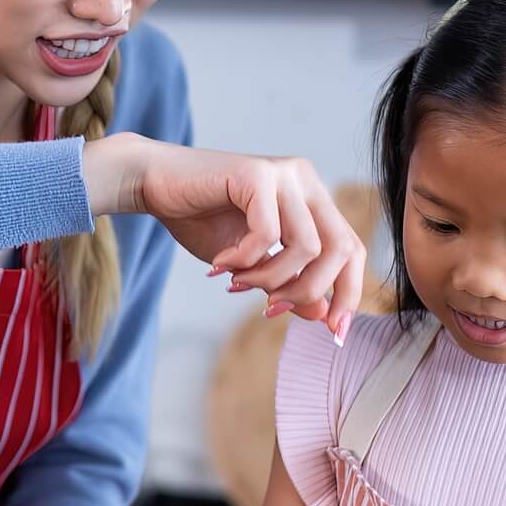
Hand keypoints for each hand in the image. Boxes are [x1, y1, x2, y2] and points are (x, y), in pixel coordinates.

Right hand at [84, 135, 363, 337]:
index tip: (334, 332)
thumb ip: (286, 284)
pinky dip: (245, 260)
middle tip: (272, 309)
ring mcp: (284, 174)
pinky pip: (268, 235)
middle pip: (340, 249)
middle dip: (311, 290)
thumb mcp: (250, 264)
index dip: (349, 292)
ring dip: (269, 278)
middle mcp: (306, 180)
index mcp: (312, 198)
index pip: (351, 249)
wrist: (153, 184)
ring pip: (306, 247)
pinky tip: (220, 264)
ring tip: (237, 283)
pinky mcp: (257, 174)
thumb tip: (323, 315)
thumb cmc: (199, 219)